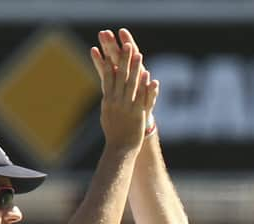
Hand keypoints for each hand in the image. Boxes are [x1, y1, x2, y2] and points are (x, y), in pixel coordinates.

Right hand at [90, 28, 157, 150]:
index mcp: (107, 100)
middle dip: (124, 60)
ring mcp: (126, 107)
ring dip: (135, 68)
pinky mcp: (137, 113)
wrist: (120, 149)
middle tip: (127, 45)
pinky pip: (140, 96)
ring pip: (131, 84)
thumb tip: (107, 92)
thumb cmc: (114, 134)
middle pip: (120, 76)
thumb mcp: (107, 115)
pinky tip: (146, 75)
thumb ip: (108, 101)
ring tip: (138, 54)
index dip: (109, 62)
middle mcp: (116, 101)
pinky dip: (143, 85)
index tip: (110, 50)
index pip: (107, 77)